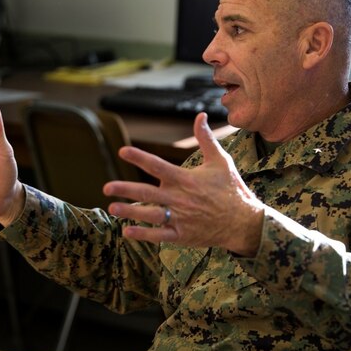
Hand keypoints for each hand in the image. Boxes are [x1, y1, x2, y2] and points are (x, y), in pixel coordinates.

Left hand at [103, 112, 263, 255]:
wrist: (244, 222)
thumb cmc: (231, 189)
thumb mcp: (221, 161)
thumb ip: (206, 138)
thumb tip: (200, 115)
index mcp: (187, 179)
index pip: (158, 166)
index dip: (140, 158)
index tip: (122, 151)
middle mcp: (181, 199)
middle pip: (148, 193)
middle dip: (126, 189)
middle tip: (106, 187)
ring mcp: (181, 218)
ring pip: (151, 215)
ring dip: (130, 212)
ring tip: (112, 208)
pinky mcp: (183, 235)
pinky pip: (160, 236)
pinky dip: (144, 234)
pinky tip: (127, 232)